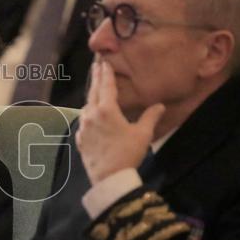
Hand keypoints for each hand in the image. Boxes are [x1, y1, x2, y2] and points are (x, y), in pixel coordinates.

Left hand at [76, 61, 164, 184]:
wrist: (109, 177)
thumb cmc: (128, 153)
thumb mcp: (142, 134)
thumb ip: (150, 117)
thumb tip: (160, 105)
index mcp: (106, 110)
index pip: (106, 86)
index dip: (106, 74)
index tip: (103, 62)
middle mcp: (91, 115)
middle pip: (93, 93)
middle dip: (96, 79)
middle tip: (96, 67)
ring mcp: (83, 127)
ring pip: (86, 107)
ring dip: (91, 98)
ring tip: (95, 92)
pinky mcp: (80, 139)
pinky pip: (83, 122)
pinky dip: (87, 115)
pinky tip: (90, 117)